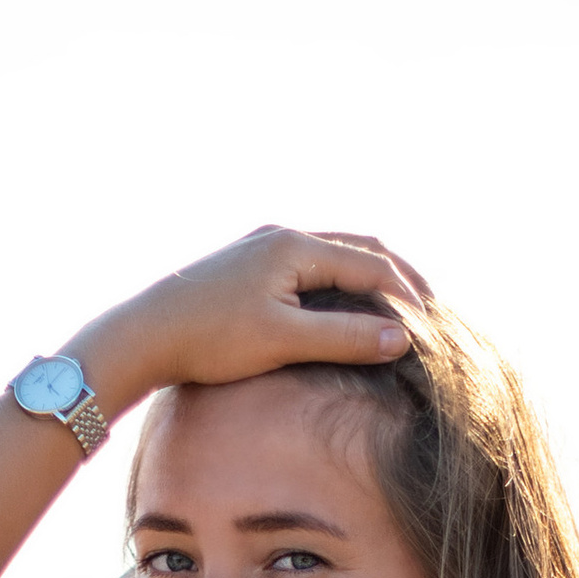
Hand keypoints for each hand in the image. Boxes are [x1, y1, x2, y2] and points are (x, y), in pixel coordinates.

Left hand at [85, 227, 433, 403]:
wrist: (143, 335)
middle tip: (432, 312)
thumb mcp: (282, 341)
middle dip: (400, 279)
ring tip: (400, 309)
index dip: (409, 298)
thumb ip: (343, 339)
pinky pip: (313, 265)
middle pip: (361, 248)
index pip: (373, 266)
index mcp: (295, 245)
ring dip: (372, 279)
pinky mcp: (251, 265)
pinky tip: (348, 308)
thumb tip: (400, 339)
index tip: (436, 329)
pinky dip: (344, 283)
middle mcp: (283, 235)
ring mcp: (264, 247)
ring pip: (337, 254)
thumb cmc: (208, 339)